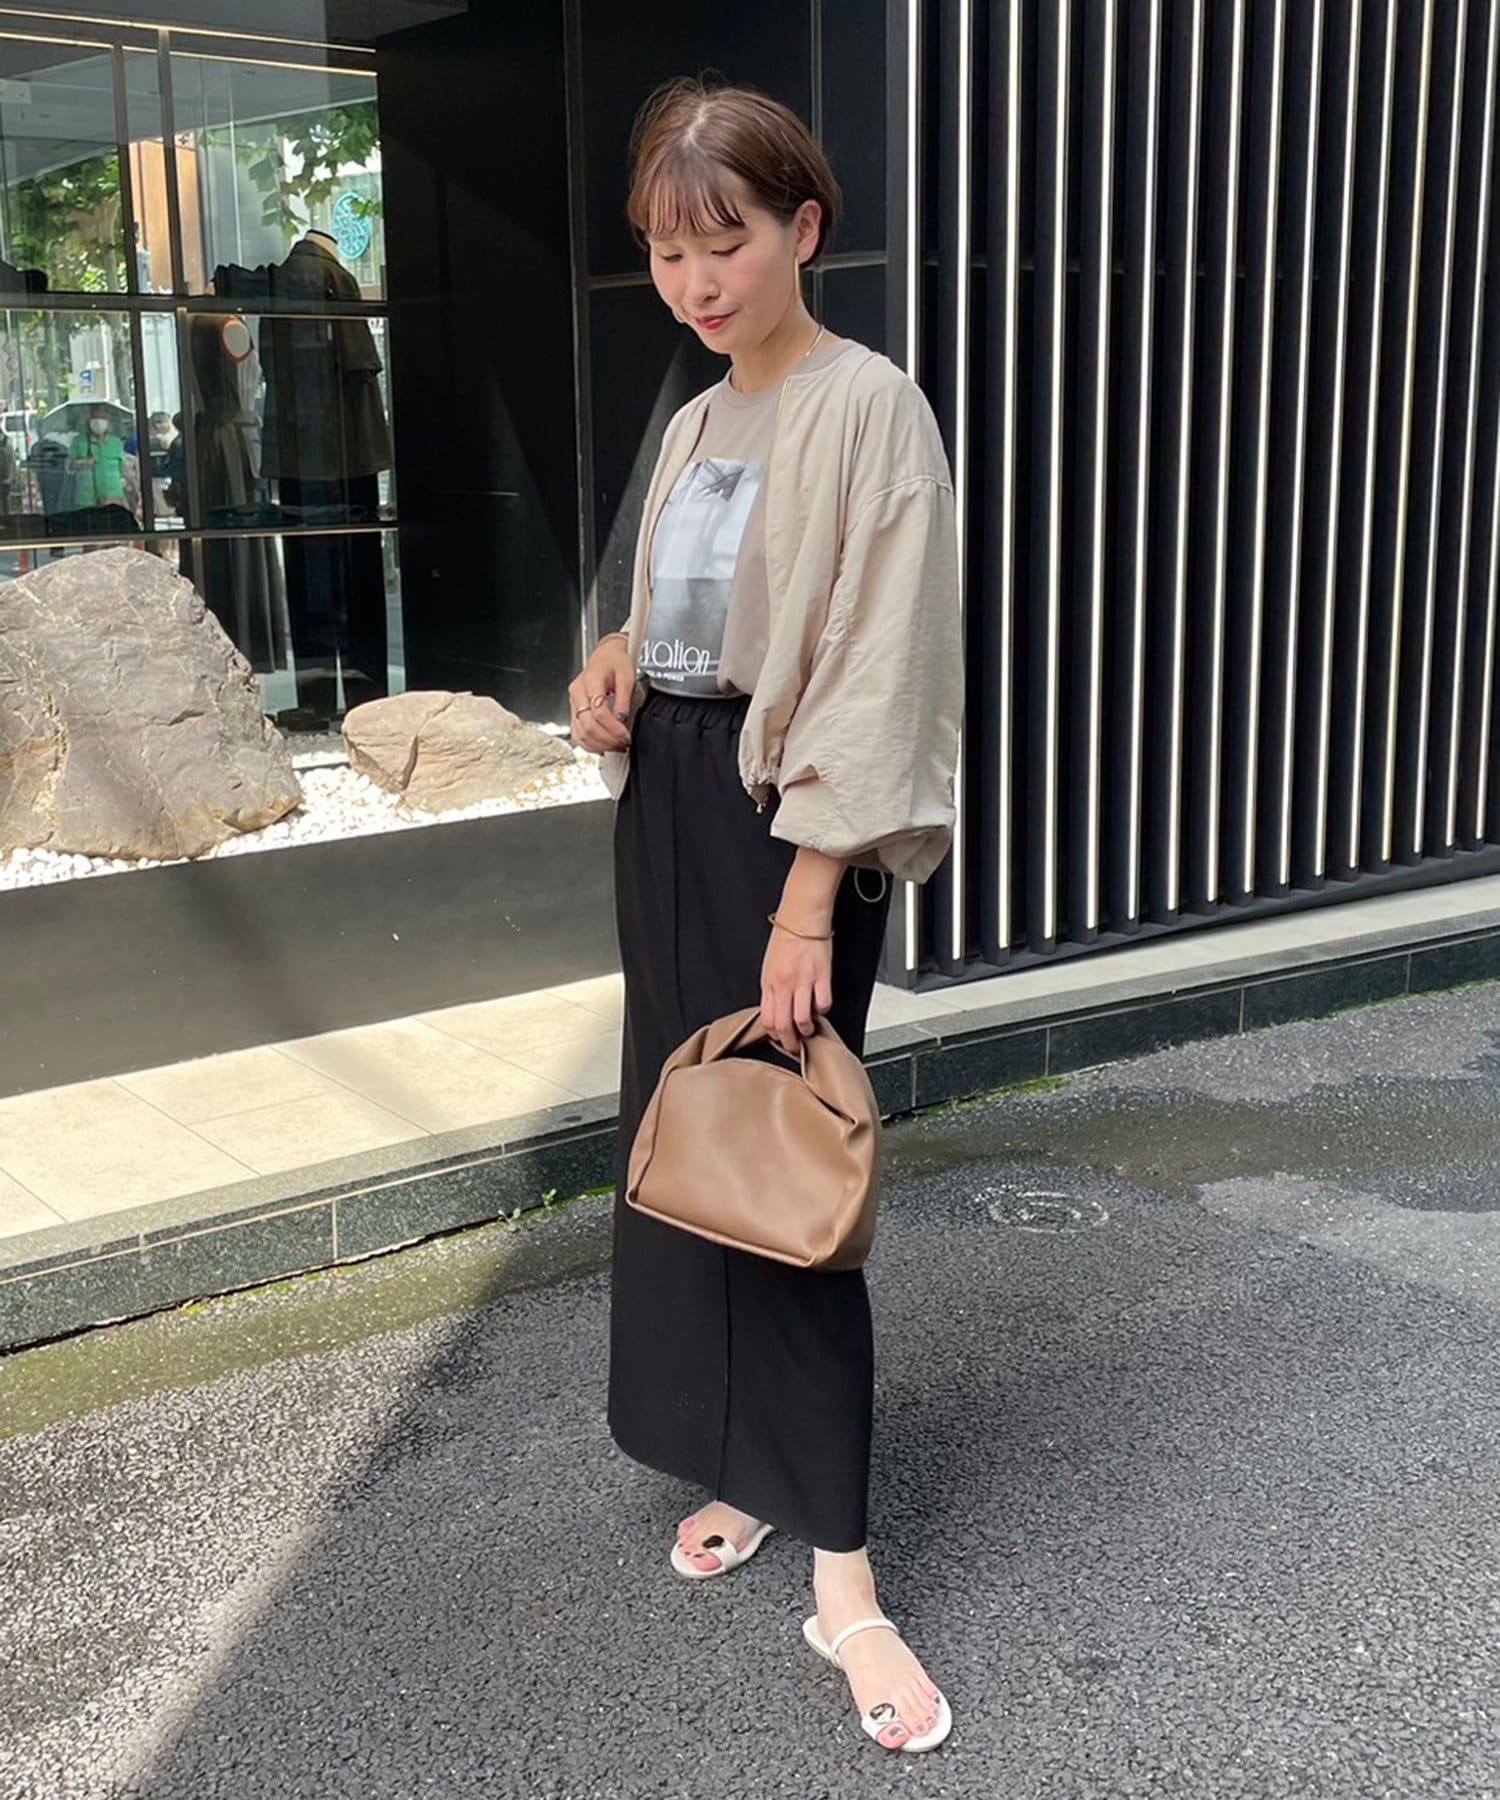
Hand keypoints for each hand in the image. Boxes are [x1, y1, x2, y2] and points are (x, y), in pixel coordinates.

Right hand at [568, 638, 635, 752]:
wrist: (606, 657)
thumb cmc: (616, 663)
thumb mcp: (627, 677)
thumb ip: (624, 700)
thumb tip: (622, 722)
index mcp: (590, 680)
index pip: (598, 711)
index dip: (613, 728)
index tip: (626, 735)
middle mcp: (577, 693)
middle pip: (588, 725)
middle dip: (608, 739)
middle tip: (624, 743)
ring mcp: (573, 704)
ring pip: (581, 733)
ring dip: (600, 745)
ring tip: (617, 746)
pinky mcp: (574, 712)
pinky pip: (578, 735)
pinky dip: (591, 745)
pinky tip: (605, 746)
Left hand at [761, 921, 832, 1057]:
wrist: (802, 917)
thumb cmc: (786, 938)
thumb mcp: (769, 966)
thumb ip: (772, 989)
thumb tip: (776, 1010)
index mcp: (769, 982)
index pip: (767, 1019)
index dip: (774, 1034)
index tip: (780, 1037)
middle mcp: (784, 984)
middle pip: (783, 1025)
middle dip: (790, 1041)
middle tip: (795, 1046)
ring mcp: (803, 981)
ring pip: (803, 1019)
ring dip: (807, 1030)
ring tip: (809, 1029)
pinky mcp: (822, 976)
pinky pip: (823, 1003)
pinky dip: (823, 1010)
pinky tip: (821, 1006)